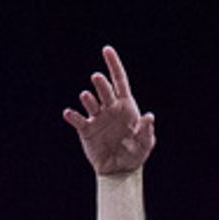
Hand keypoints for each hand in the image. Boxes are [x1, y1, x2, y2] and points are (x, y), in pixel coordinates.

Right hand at [63, 45, 156, 176]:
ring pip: (90, 101)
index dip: (113, 64)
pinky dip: (72, 115)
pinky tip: (69, 113)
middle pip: (104, 89)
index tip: (106, 49)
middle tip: (97, 78)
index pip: (119, 80)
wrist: (119, 170)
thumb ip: (146, 131)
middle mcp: (109, 107)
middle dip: (100, 83)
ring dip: (88, 98)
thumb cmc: (134, 154)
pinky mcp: (86, 130)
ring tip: (86, 97)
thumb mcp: (144, 145)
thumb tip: (149, 116)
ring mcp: (97, 117)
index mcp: (125, 106)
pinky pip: (78, 119)